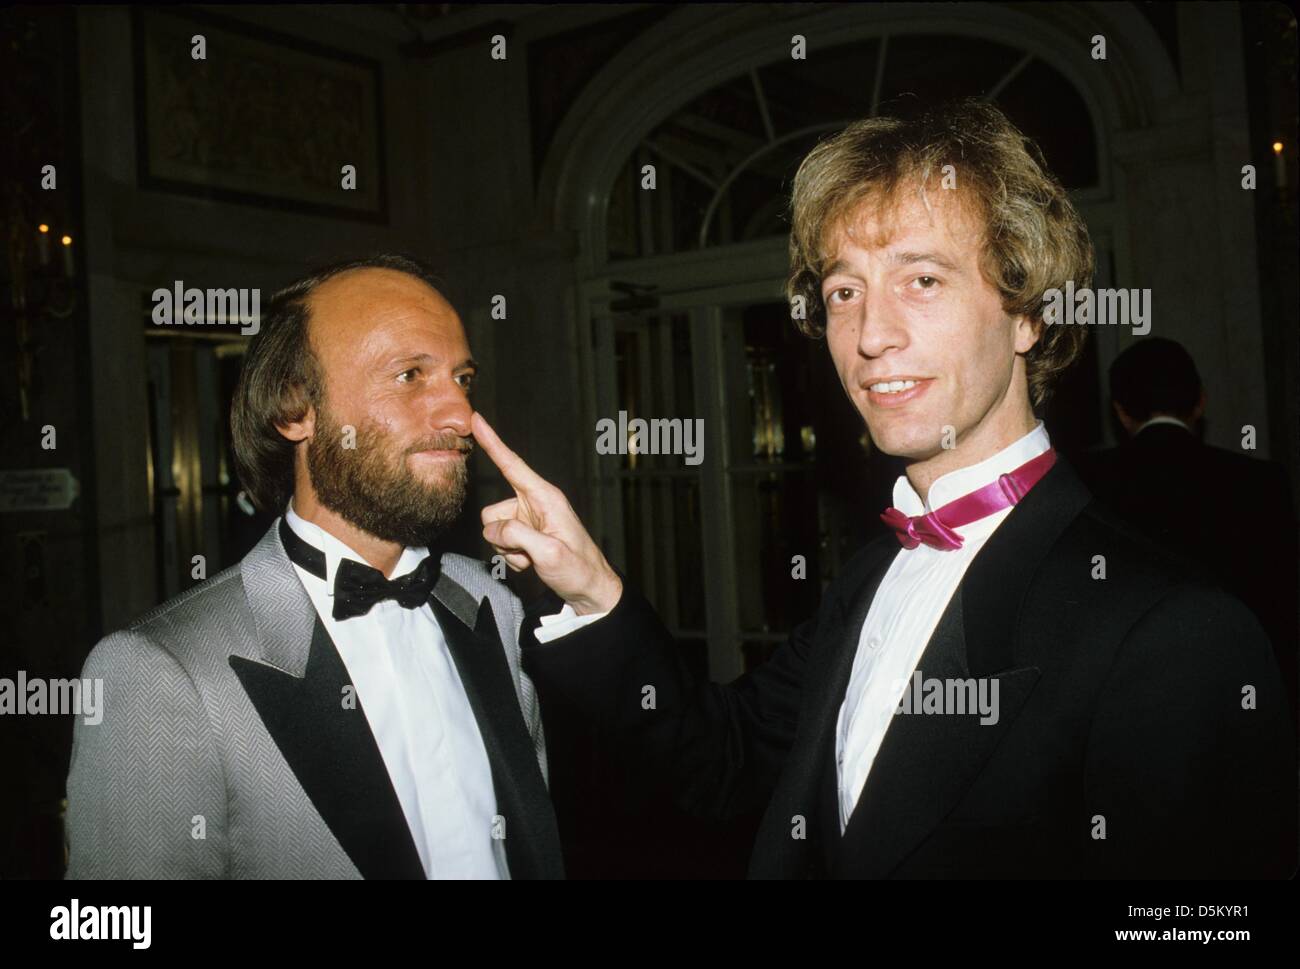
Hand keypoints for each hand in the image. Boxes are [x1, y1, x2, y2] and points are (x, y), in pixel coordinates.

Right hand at [472, 412, 622, 614]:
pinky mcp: (525, 534)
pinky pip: (500, 543)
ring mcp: (528, 520)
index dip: (492, 442)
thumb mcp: (549, 553)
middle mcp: (534, 504)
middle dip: (501, 537)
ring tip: (533, 559)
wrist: (589, 590)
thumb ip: (518, 536)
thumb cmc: (578, 569)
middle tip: (528, 554)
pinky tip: (532, 563)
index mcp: (545, 497)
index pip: (512, 464)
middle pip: (492, 512)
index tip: (476, 419)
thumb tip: (494, 528)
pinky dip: (512, 557)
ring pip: (493, 530)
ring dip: (508, 550)